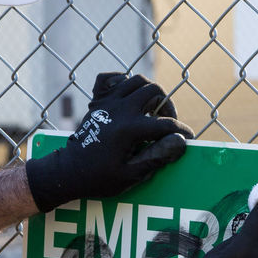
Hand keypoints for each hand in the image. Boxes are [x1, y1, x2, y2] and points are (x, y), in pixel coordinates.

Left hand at [25, 74, 191, 211]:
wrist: (68, 172)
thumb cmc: (99, 178)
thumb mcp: (131, 174)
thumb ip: (157, 156)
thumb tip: (180, 141)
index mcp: (130, 129)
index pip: (166, 124)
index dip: (182, 132)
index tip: (189, 139)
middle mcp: (119, 109)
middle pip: (154, 91)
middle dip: (167, 105)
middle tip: (167, 122)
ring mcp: (107, 102)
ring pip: (136, 80)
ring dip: (150, 92)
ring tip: (152, 109)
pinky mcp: (97, 102)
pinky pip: (108, 78)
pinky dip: (121, 81)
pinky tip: (128, 95)